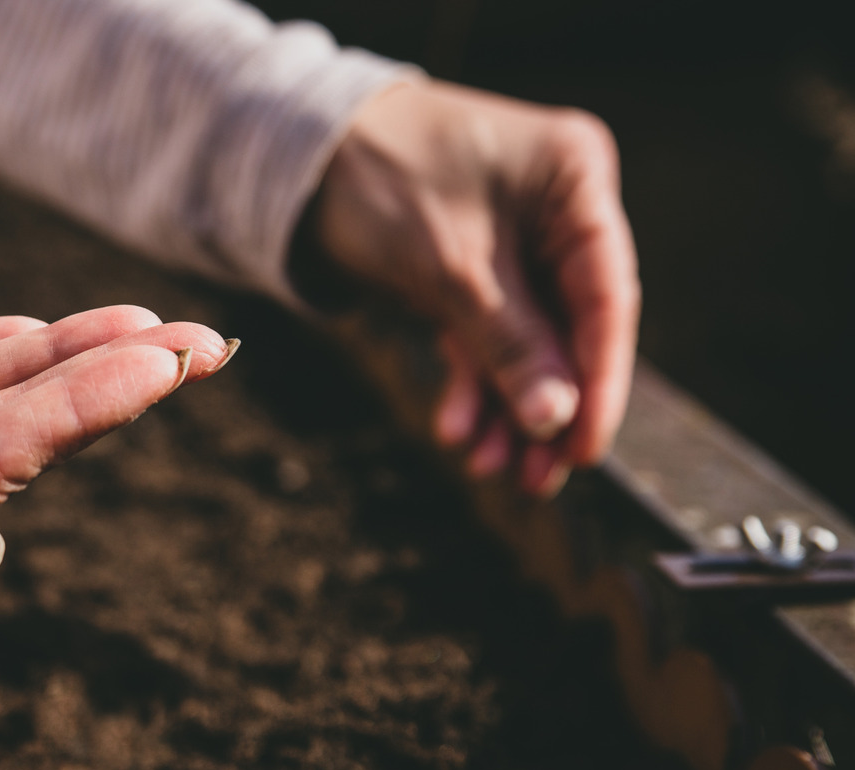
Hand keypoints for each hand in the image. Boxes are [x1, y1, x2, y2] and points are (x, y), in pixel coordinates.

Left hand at [305, 80, 639, 494]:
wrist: (295, 154)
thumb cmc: (381, 180)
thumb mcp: (452, 269)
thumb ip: (512, 344)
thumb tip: (558, 422)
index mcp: (576, 180)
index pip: (607, 296)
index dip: (599, 381)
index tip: (585, 451)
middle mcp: (557, 208)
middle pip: (570, 327)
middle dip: (548, 408)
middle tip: (537, 482)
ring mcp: (516, 239)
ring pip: (526, 342)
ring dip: (508, 408)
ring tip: (487, 469)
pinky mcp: (473, 269)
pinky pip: (485, 336)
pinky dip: (473, 383)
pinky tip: (457, 430)